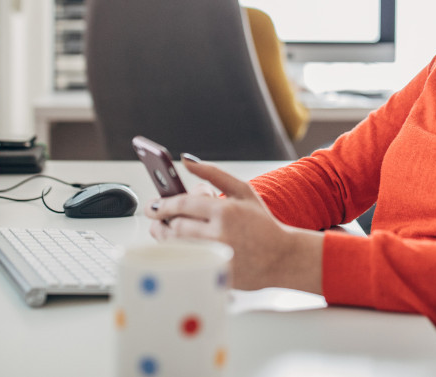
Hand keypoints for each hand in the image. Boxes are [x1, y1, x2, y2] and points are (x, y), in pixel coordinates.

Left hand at [145, 156, 322, 292]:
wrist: (283, 257)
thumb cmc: (262, 223)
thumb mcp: (243, 190)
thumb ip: (213, 174)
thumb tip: (185, 160)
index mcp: (225, 211)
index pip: (182, 204)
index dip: (162, 204)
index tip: (152, 205)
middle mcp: (220, 235)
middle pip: (175, 227)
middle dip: (161, 222)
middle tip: (156, 218)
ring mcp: (217, 258)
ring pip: (176, 247)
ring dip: (165, 237)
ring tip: (164, 230)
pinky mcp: (215, 275)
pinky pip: (186, 263)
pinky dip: (178, 255)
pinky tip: (179, 247)